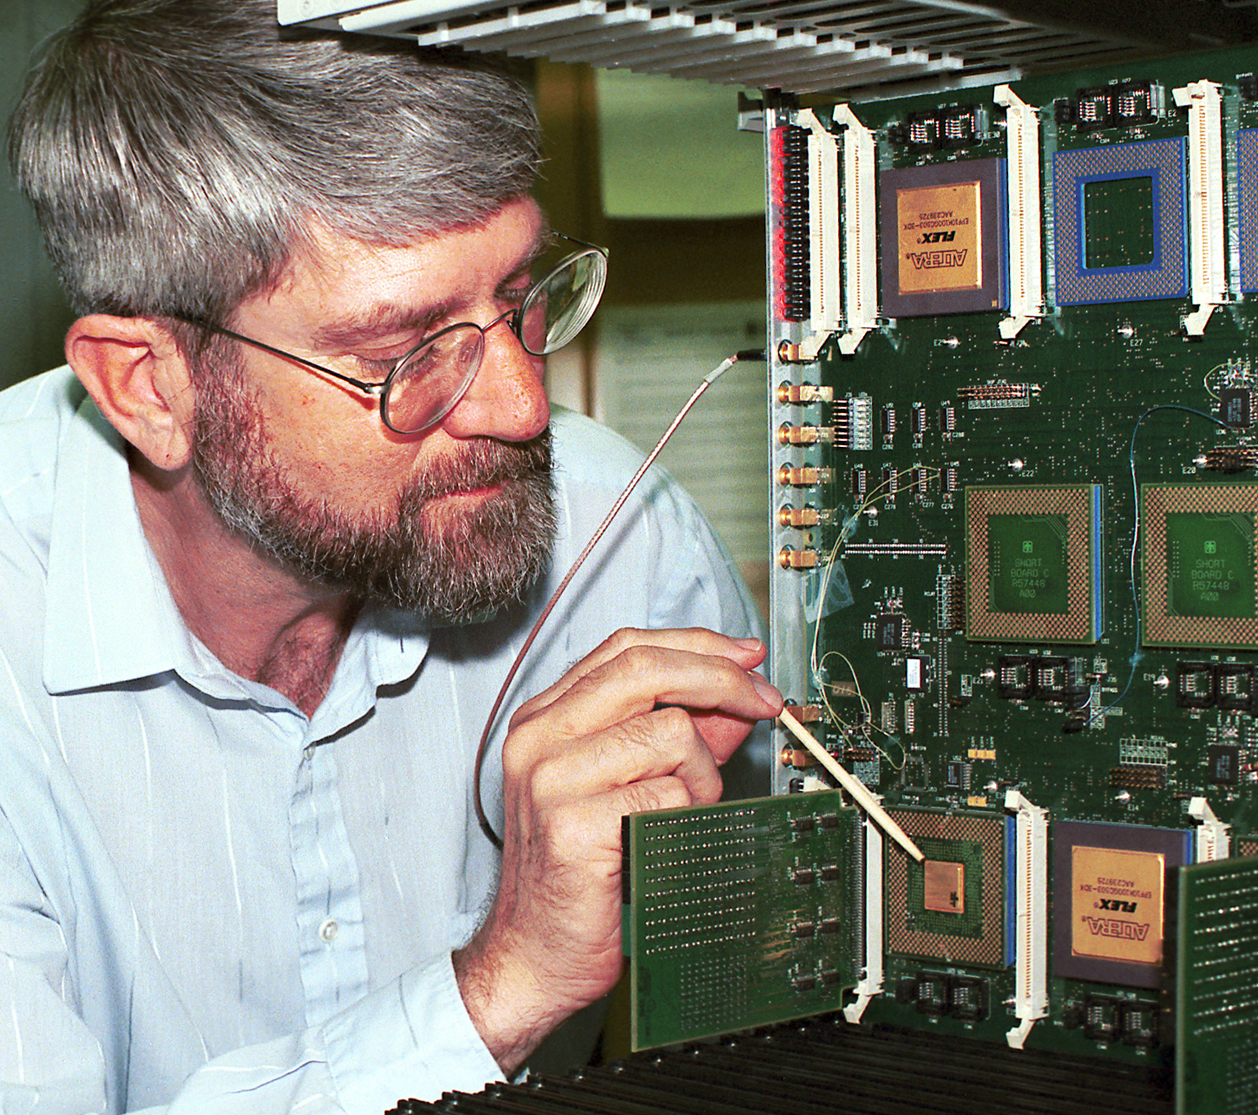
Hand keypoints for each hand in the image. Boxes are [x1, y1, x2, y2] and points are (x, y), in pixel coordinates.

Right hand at [453, 628, 781, 1072]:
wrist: (533, 956)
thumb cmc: (578, 875)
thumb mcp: (631, 783)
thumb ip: (680, 736)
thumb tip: (737, 697)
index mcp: (545, 718)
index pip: (627, 648)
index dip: (697, 645)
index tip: (747, 657)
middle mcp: (539, 737)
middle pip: (646, 670)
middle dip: (722, 680)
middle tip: (764, 703)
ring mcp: (550, 778)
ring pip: (669, 733)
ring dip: (702, 773)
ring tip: (683, 811)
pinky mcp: (573, 823)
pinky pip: (668, 795)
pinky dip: (686, 815)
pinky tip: (663, 840)